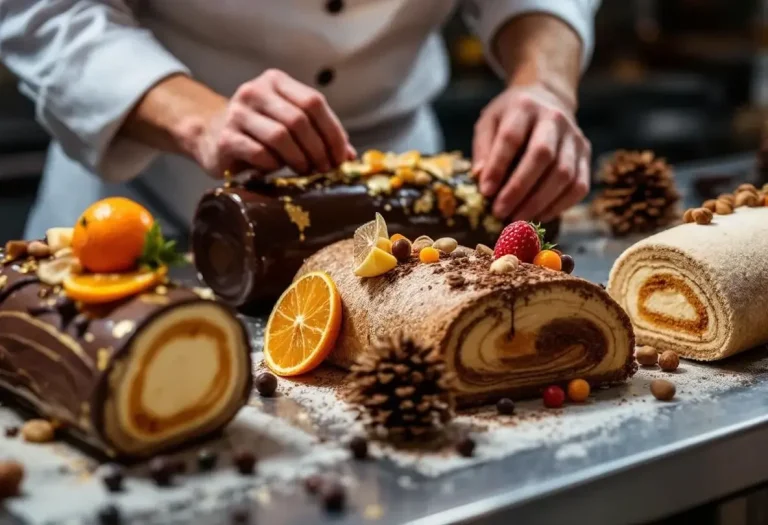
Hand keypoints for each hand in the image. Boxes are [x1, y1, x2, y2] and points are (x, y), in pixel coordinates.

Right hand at [198, 69, 355, 176]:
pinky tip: (277, 171)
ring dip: (299, 159)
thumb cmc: (258, 132)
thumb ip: (318, 134)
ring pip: (280, 136)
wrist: (209, 135)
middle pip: (299, 120)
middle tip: (325, 169)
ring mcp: (237, 113)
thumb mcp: (288, 125)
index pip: (314, 102)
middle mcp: (255, 91)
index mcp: (276, 82)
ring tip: (306, 172)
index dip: (333, 132)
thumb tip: (350, 157)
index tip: (341, 157)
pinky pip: (259, 153)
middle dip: (318, 149)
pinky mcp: (225, 138)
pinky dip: (274, 165)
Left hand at [473, 84, 590, 221]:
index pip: (511, 138)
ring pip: (564, 174)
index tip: (485, 192)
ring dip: (539, 202)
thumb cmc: (510, 117)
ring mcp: (574, 137)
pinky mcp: (585, 154)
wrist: (547, 97)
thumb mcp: (489, 123)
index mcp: (524, 107)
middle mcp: (554, 119)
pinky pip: (579, 185)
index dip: (498, 167)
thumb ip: (484, 149)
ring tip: (517, 218)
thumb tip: (481, 178)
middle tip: (500, 212)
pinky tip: (539, 215)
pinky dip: (560, 205)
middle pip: (542, 155)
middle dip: (519, 188)